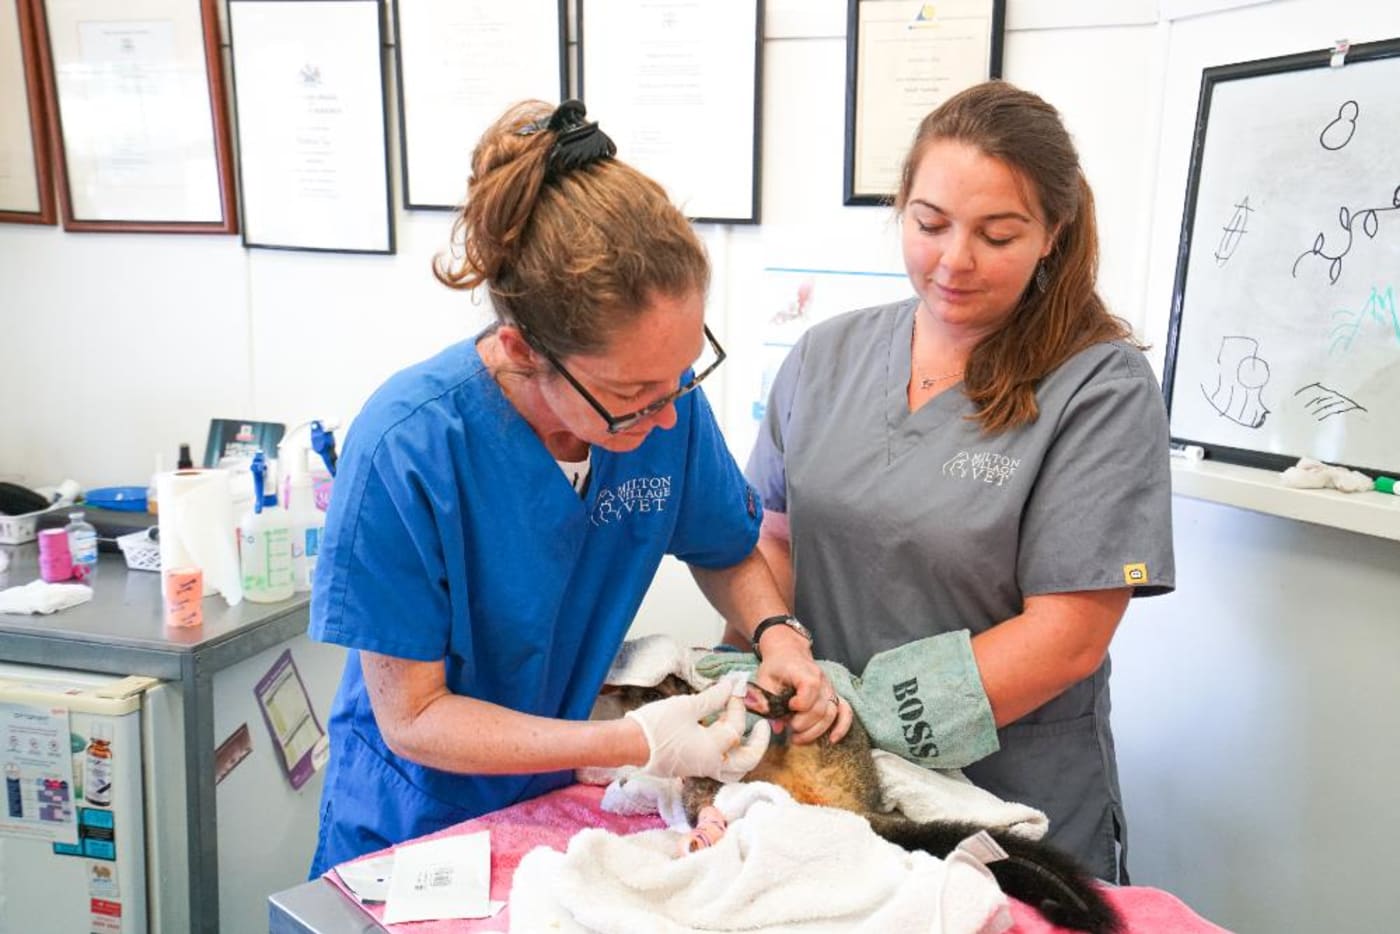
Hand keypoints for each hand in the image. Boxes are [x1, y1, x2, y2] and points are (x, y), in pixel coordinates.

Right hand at [625, 676, 771, 781]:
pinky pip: (719, 767)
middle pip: (747, 761)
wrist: (628, 744)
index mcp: (713, 750)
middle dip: (759, 744)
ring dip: (744, 755)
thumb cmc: (656, 725)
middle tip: (762, 726)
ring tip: (746, 737)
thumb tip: (731, 687)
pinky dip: (728, 756)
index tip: (733, 688)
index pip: (736, 727)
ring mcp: (701, 769)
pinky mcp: (692, 768)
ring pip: (734, 770)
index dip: (737, 704)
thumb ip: (712, 698)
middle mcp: (711, 765)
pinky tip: (722, 738)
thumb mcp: (687, 706)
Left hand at [753, 642, 851, 744]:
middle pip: (820, 710)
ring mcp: (830, 689)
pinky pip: (845, 711)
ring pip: (830, 715)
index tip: (787, 707)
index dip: (796, 707)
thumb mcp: (764, 680)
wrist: (788, 653)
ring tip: (798, 738)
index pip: (808, 695)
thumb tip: (777, 727)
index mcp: (805, 674)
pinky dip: (842, 726)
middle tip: (788, 729)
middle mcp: (822, 682)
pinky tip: (833, 739)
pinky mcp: (833, 696)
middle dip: (802, 725)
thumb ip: (767, 702)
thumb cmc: (776, 667)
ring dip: (815, 732)